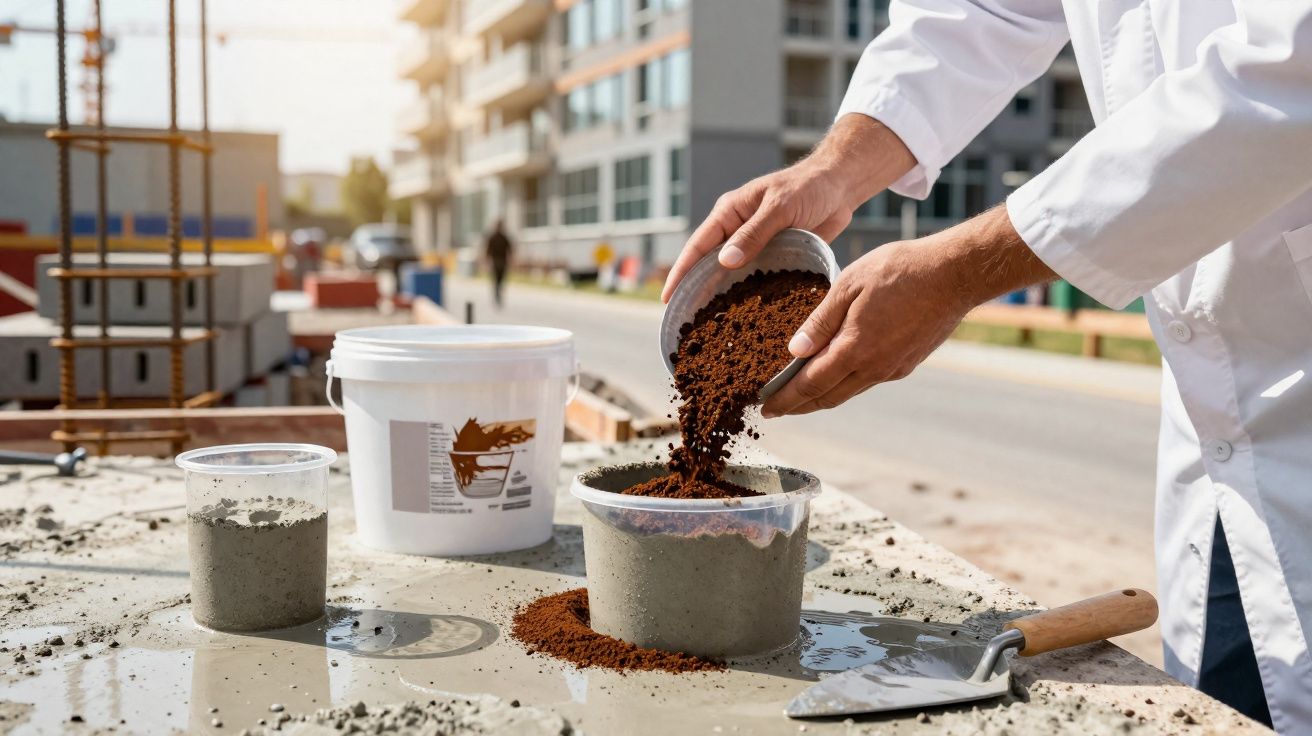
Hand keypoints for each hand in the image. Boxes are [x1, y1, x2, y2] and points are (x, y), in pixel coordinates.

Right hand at [661, 115, 915, 302]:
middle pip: (709, 264)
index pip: (698, 246)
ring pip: (733, 275)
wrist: (839, 186)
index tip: (669, 299)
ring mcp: (755, 245)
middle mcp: (737, 231)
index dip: (681, 273)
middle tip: (685, 322)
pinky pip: (757, 278)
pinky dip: (751, 296)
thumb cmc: (807, 187)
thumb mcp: (779, 207)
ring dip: (724, 297)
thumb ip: (754, 233)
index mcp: (729, 213)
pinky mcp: (775, 256)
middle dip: (696, 290)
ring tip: (713, 327)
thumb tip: (725, 262)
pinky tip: (749, 317)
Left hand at [760, 206, 1056, 416]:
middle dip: (798, 406)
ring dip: (821, 397)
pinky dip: (845, 384)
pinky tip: (837, 374)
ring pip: (848, 391)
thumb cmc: (900, 270)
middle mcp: (874, 368)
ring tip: (800, 396)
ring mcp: (893, 369)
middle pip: (827, 397)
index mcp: (855, 349)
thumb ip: (820, 321)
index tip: (765, 408)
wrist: (955, 274)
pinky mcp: (907, 364)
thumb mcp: (849, 285)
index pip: (810, 385)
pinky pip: (867, 381)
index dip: (785, 399)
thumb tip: (793, 352)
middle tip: (775, 409)